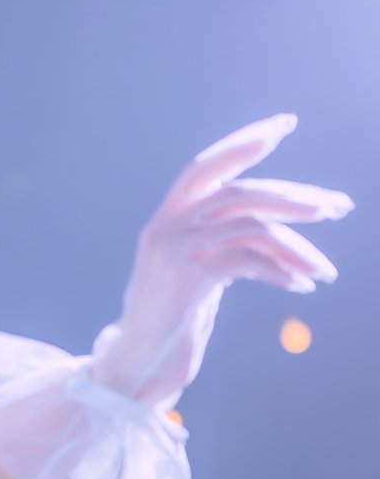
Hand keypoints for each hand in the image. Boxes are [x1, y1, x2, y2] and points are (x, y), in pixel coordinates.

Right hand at [89, 113, 353, 409]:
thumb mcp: (197, 268)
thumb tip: (280, 227)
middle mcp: (168, 224)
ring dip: (298, 246)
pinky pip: (248, 260)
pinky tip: (301, 286)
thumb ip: (221, 240)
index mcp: (168, 216)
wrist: (139, 354)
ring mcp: (175, 247)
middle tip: (338, 207)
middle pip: (241, 192)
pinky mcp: (187, 274)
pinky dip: (281, 272)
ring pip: (252, 226)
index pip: (207, 166)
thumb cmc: (173, 316)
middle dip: (295, 197)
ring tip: (326, 270)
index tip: (284, 124)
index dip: (244, 142)